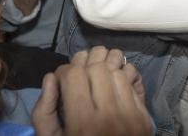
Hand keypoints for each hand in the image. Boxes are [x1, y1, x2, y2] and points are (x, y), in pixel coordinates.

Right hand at [32, 47, 149, 135]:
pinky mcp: (143, 116)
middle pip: (96, 67)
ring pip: (116, 69)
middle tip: (78, 74)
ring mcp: (131, 115)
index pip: (74, 75)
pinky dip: (120, 74)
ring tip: (94, 74)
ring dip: (103, 66)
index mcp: (83, 123)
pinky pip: (132, 81)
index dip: (64, 71)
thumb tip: (52, 77)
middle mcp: (109, 116)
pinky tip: (111, 82)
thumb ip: (44, 111)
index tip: (62, 80)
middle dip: (84, 65)